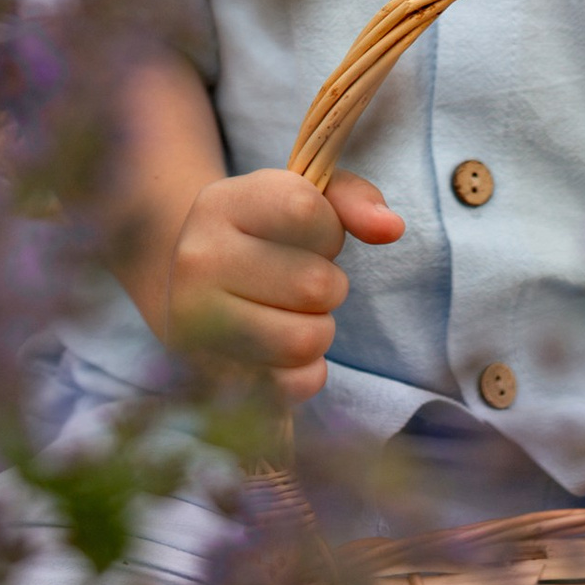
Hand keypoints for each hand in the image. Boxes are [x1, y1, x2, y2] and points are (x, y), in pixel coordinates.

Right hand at [162, 167, 403, 403]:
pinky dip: (305, 372)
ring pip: (306, 339)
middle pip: (315, 284)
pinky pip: (294, 385)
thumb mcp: (300, 200)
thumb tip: (391, 228)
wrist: (192, 292)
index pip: (305, 210)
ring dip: (320, 330)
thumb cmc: (262, 239)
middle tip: (304, 283)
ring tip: (296, 316)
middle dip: (329, 286)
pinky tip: (283, 352)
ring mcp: (196, 325)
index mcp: (221, 204)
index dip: (329, 230)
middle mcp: (198, 260)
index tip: (312, 236)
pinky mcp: (210, 377)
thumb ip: (353, 200)